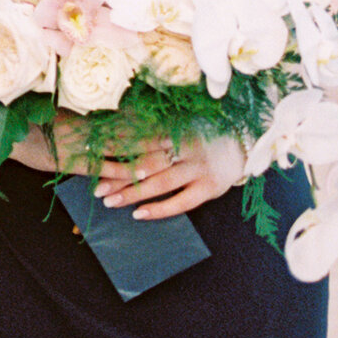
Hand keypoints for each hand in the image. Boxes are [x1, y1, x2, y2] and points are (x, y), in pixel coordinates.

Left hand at [93, 137, 243, 220]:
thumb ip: (153, 126)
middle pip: (147, 163)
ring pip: (161, 184)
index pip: (140, 139)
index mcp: (177, 128)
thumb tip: (115, 123)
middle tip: (96, 187)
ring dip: (132, 194)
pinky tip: (138, 214)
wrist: (244, 145)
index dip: (116, 146)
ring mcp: (200, 169)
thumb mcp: (180, 122)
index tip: (93, 153)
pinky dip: (160, 210)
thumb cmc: (203, 133)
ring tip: (109, 201)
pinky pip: (181, 203)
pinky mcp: (210, 188)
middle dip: (119, 176)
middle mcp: (187, 148)